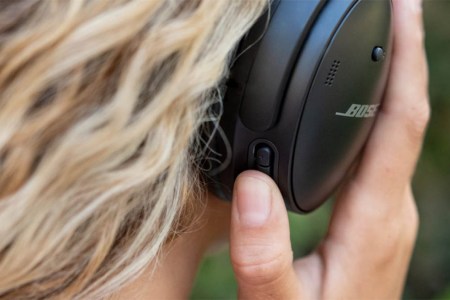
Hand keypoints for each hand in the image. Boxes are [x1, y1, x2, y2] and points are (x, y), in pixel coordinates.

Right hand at [229, 0, 428, 297]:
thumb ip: (262, 253)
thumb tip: (251, 186)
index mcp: (375, 215)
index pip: (401, 121)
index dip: (405, 61)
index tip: (402, 11)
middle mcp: (392, 205)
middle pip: (407, 115)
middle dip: (401, 57)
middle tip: (387, 10)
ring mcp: (386, 210)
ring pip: (395, 130)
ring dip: (389, 82)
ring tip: (373, 42)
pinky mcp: (375, 215)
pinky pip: (381, 149)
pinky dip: (372, 113)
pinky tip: (354, 104)